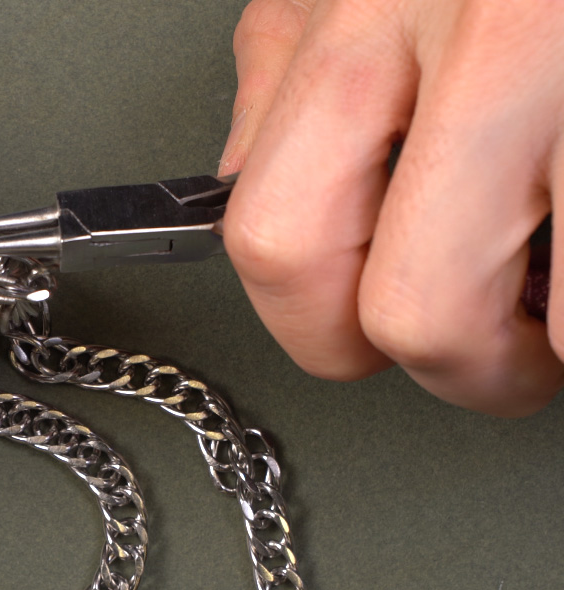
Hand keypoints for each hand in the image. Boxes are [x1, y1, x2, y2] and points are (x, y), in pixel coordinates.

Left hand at [219, 0, 562, 415]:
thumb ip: (292, 59)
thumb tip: (246, 170)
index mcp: (363, 4)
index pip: (276, 238)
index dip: (318, 329)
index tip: (360, 339)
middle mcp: (472, 28)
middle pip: (412, 310)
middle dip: (463, 366)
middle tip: (506, 349)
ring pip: (559, 318)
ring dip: (562, 345)